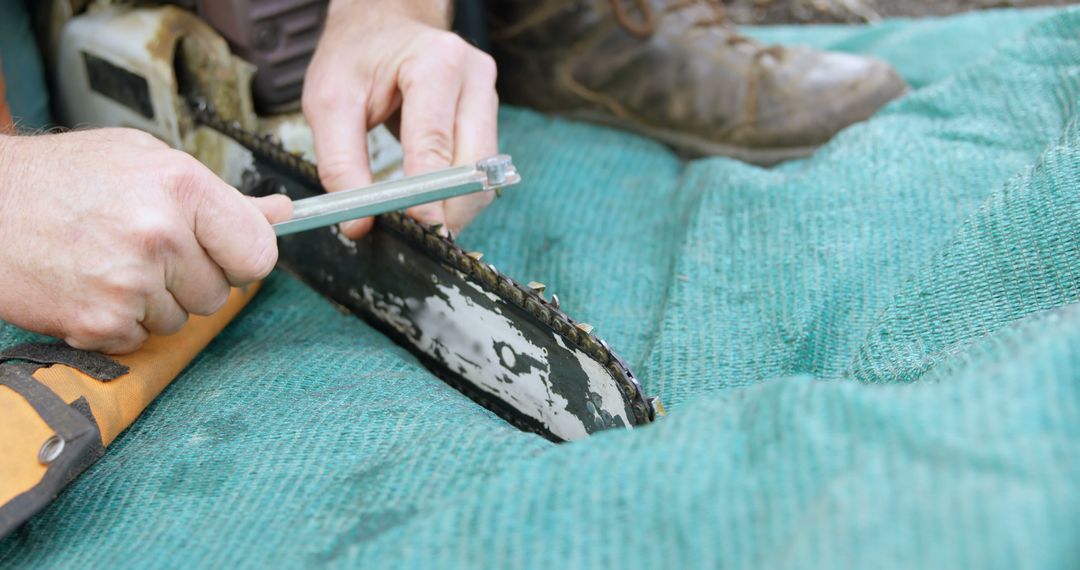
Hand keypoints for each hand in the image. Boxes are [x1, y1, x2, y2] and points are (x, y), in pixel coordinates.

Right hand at [0, 129, 292, 353]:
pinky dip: (119, 321)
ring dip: (154, 301)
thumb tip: (279, 213)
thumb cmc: (63, 178)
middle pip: (220, 291)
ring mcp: (130, 283)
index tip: (224, 251)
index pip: (258, 251)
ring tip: (110, 261)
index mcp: (181, 186)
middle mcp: (160, 234)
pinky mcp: (99, 322)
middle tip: (145, 248)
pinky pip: (140, 338)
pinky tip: (90, 284)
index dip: (242, 255)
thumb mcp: (146, 160)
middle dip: (190, 277)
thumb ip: (219, 196)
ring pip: (181, 318)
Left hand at [302, 0, 497, 237]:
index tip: (417, 231)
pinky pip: (480, 168)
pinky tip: (432, 203)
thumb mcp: (329, 102)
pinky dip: (458, 193)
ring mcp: (487, 94)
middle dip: (449, 208)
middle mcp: (473, 77)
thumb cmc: (356, 57)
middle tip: (420, 240)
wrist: (383, 23)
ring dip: (456, 205)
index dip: (428, 194)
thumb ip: (339, 163)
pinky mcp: (489, 113)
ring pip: (484, 173)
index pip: (436, 142)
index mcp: (434, 63)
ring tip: (421, 225)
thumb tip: (359, 224)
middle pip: (474, 164)